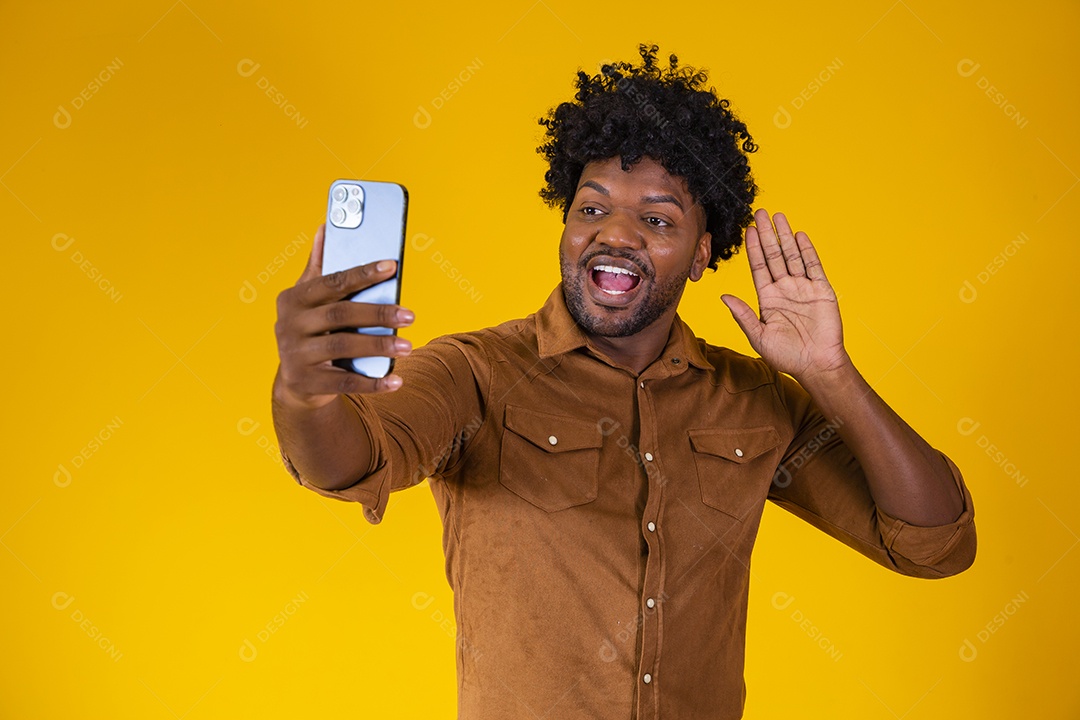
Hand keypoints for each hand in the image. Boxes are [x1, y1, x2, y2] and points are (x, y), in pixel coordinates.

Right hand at [273, 223, 414, 408]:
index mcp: (293, 299)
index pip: (332, 281)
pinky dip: (372, 382)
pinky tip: (396, 380)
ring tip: (408, 346)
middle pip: (340, 315)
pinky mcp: (306, 383)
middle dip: (378, 314)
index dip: (362, 273)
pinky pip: (344, 383)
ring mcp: (295, 355)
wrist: (296, 382)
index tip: (392, 265)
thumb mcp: (310, 300)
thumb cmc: (311, 330)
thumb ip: (320, 268)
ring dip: (379, 346)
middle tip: (410, 315)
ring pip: (343, 347)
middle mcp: (289, 325)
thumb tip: (325, 226)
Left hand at [721, 209, 849, 382]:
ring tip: (778, 217)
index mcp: (768, 298)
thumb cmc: (786, 356)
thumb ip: (743, 315)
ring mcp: (803, 288)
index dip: (753, 249)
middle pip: (774, 255)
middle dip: (766, 234)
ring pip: (792, 256)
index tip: (748, 230)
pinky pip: (813, 266)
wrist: (816, 365)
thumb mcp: (759, 336)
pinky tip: (799, 235)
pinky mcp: (821, 290)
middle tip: (760, 213)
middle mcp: (784, 289)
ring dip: (785, 236)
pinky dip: (806, 250)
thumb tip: (723, 297)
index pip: (758, 267)